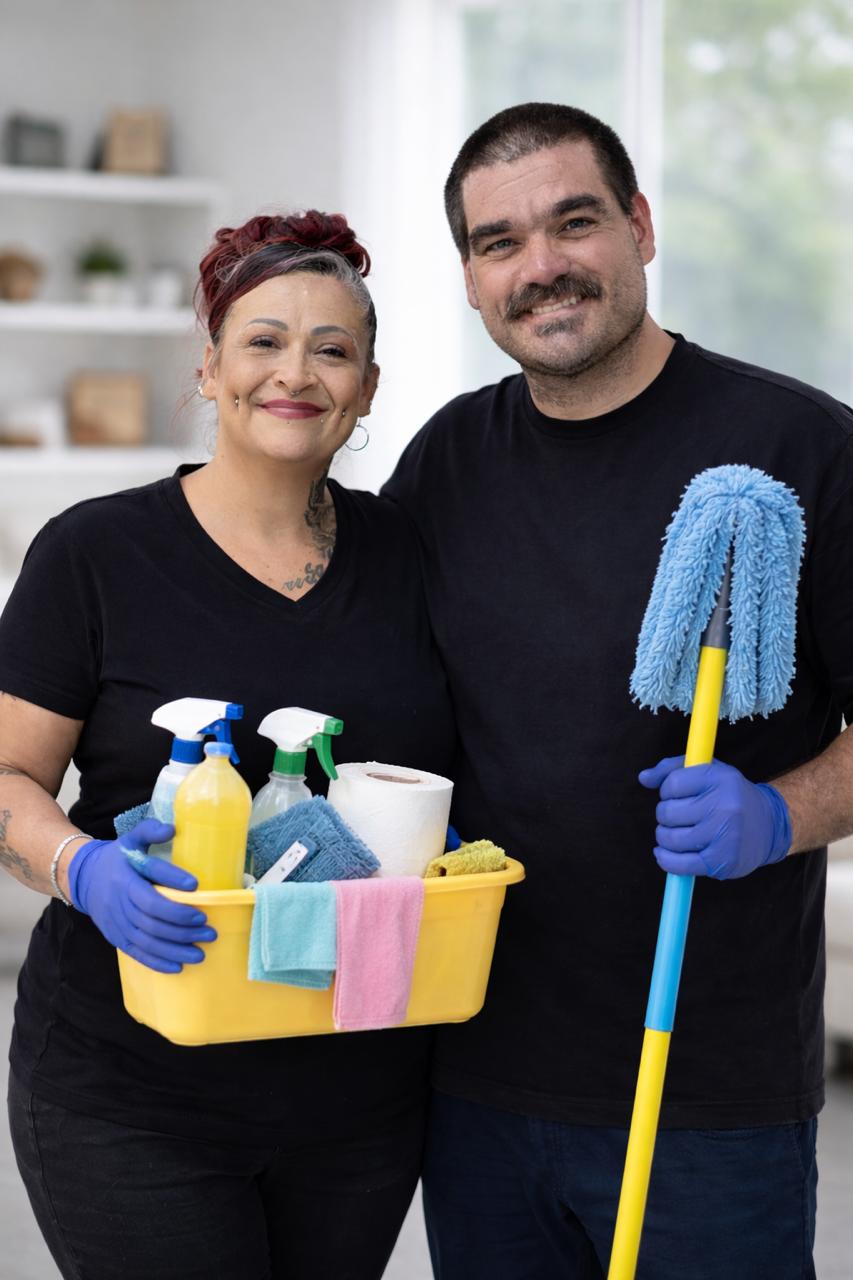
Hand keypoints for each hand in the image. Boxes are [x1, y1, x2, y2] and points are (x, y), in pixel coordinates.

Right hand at [68, 819, 216, 972]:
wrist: (84, 879)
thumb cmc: (117, 859)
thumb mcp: (130, 839)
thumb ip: (150, 831)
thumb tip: (172, 828)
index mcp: (125, 879)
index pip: (149, 888)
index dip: (172, 885)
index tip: (197, 886)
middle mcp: (120, 904)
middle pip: (152, 920)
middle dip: (183, 927)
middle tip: (209, 929)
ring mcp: (117, 924)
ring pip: (147, 940)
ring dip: (176, 948)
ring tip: (201, 950)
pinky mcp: (117, 938)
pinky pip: (137, 953)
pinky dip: (158, 962)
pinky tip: (179, 966)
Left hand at [638, 757, 791, 879]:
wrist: (769, 826)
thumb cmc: (729, 795)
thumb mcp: (708, 771)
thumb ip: (672, 769)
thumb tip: (644, 778)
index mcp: (720, 779)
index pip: (672, 784)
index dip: (666, 791)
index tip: (675, 795)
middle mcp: (725, 806)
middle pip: (668, 812)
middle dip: (664, 815)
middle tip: (676, 817)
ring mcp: (724, 836)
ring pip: (670, 838)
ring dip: (664, 837)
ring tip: (674, 833)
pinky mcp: (722, 861)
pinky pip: (680, 865)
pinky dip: (665, 860)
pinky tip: (664, 853)